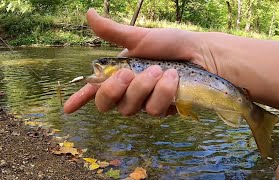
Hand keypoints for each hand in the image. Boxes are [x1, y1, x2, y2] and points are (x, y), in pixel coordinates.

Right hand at [64, 8, 215, 115]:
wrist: (200, 54)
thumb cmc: (170, 44)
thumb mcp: (140, 37)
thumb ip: (113, 32)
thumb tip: (88, 13)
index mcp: (120, 74)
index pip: (96, 91)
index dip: (81, 99)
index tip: (67, 109)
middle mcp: (129, 91)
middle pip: (108, 104)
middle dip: (116, 89)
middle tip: (130, 73)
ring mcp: (145, 102)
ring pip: (131, 108)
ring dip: (145, 88)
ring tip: (162, 70)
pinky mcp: (163, 110)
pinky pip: (154, 111)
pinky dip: (163, 93)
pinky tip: (174, 81)